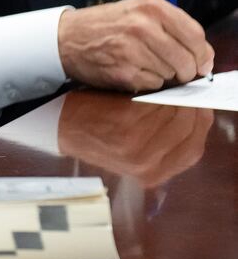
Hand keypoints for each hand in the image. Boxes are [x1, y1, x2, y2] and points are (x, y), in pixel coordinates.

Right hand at [58, 0, 212, 91]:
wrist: (65, 38)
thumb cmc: (103, 26)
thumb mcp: (138, 12)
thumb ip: (172, 27)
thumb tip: (203, 57)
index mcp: (151, 7)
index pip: (196, 35)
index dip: (202, 54)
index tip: (200, 62)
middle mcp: (143, 26)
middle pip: (187, 59)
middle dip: (184, 70)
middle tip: (174, 69)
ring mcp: (133, 49)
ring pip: (171, 74)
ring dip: (163, 74)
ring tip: (143, 64)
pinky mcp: (124, 71)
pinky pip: (153, 84)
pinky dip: (147, 82)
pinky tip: (132, 70)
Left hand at [58, 92, 211, 186]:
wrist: (60, 127)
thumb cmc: (97, 133)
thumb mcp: (133, 151)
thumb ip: (163, 142)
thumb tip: (194, 115)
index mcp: (153, 174)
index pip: (194, 148)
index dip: (199, 123)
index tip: (198, 105)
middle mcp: (148, 163)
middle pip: (188, 128)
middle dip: (190, 106)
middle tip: (187, 89)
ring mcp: (137, 145)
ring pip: (174, 112)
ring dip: (175, 95)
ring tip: (170, 85)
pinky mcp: (125, 123)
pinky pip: (155, 102)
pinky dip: (156, 91)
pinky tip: (151, 85)